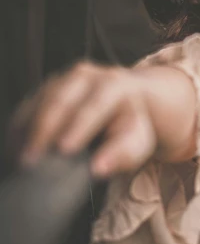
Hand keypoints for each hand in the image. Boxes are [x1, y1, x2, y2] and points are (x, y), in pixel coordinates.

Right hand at [8, 61, 157, 177]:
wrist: (122, 102)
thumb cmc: (128, 127)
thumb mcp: (137, 140)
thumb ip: (123, 153)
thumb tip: (98, 168)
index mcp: (114, 83)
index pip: (94, 106)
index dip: (79, 127)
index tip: (65, 149)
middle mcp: (86, 75)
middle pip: (60, 100)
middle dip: (44, 131)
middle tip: (32, 160)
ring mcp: (62, 78)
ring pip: (39, 102)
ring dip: (28, 131)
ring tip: (22, 159)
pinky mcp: (44, 88)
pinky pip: (27, 107)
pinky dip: (21, 129)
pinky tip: (17, 150)